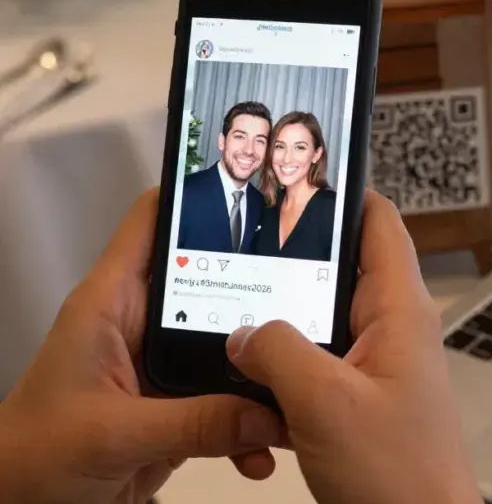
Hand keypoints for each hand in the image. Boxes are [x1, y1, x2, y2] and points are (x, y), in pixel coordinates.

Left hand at [0, 190, 282, 503]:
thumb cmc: (30, 457)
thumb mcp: (114, 435)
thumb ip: (195, 424)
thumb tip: (268, 413)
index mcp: (112, 303)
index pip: (152, 222)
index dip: (195, 196)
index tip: (252, 187)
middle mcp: (141, 324)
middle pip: (211, 280)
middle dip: (260, 289)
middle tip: (308, 290)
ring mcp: (162, 366)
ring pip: (228, 345)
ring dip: (262, 369)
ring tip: (296, 380)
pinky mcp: (176, 406)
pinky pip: (228, 403)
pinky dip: (251, 423)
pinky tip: (266, 444)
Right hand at [227, 190, 479, 503]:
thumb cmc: (402, 476)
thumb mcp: (327, 403)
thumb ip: (278, 352)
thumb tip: (244, 329)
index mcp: (400, 311)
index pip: (380, 223)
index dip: (344, 192)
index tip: (299, 174)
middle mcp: (393, 328)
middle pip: (344, 266)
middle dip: (296, 255)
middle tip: (247, 240)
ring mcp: (377, 363)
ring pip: (323, 317)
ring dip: (284, 317)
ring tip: (237, 306)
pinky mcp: (360, 396)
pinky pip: (317, 361)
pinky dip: (285, 363)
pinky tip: (251, 374)